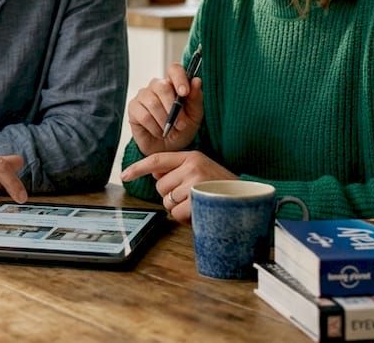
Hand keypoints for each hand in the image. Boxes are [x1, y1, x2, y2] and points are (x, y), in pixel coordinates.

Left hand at [119, 150, 235, 223]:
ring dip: (179, 208)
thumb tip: (155, 173)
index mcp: (191, 156)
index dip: (138, 168)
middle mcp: (192, 165)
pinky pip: (177, 214)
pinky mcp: (198, 199)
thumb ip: (178, 170)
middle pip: (160, 186)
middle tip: (191, 196)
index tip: (124, 175)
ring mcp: (195, 182)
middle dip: (171, 195)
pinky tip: (200, 211)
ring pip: (168, 201)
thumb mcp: (201, 170)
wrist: (248, 198)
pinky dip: (185, 218)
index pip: (157, 159)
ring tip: (198, 203)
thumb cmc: (223, 186)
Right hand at [125, 62, 204, 155]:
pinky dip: (154, 127)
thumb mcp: (195, 115)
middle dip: (173, 107)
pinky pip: (144, 115)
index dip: (179, 78)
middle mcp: (157, 86)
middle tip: (181, 124)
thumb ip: (196, 98)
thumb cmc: (182, 129)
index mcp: (174, 83)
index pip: (174, 69)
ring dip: (164, 120)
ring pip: (153, 102)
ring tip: (169, 130)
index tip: (184, 93)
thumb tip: (196, 80)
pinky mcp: (133, 108)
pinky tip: (158, 132)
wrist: (168, 148)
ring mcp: (143, 96)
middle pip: (162, 87)